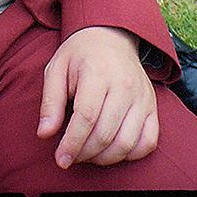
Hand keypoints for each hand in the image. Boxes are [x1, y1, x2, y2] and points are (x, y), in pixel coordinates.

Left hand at [37, 26, 157, 167]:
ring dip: (105, 158)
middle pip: (105, 133)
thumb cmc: (80, 54)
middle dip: (85, 153)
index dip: (72, 143)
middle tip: (71, 156)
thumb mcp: (57, 68)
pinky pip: (148, 142)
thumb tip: (44, 134)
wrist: (111, 36)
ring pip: (127, 143)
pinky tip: (111, 150)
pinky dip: (130, 155)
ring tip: (88, 154)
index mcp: (98, 72)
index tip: (61, 160)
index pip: (86, 117)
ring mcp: (142, 97)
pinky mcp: (152, 107)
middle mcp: (124, 85)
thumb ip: (50, 101)